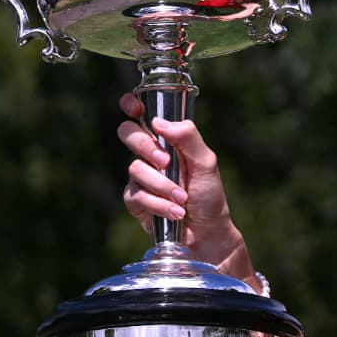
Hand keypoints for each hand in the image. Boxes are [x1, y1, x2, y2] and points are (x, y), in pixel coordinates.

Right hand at [116, 92, 250, 274]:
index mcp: (168, 140)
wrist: (208, 231)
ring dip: (162, 185)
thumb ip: (188, 138)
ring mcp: (140, 177)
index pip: (141, 114)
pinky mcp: (135, 201)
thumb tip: (158, 122)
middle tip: (166, 161)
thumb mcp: (206, 163)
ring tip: (183, 199)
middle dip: (145, 146)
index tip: (135, 108)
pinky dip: (159, 205)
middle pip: (127, 133)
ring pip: (135, 168)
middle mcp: (150, 155)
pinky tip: (176, 212)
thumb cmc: (209, 195)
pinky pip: (136, 196)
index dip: (132, 105)